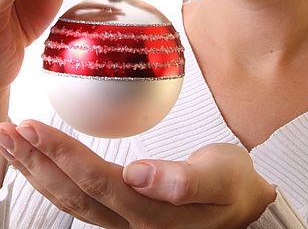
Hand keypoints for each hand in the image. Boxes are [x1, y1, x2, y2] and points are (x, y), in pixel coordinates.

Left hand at [0, 120, 275, 227]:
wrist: (245, 206)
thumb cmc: (234, 188)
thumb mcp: (223, 179)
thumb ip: (187, 182)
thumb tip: (140, 174)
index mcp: (153, 214)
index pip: (96, 182)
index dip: (62, 155)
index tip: (34, 128)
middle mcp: (131, 224)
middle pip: (73, 193)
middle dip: (36, 161)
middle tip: (8, 131)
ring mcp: (125, 223)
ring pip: (70, 200)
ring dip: (37, 171)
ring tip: (13, 144)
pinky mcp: (124, 215)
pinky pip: (79, 200)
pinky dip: (54, 179)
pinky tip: (41, 166)